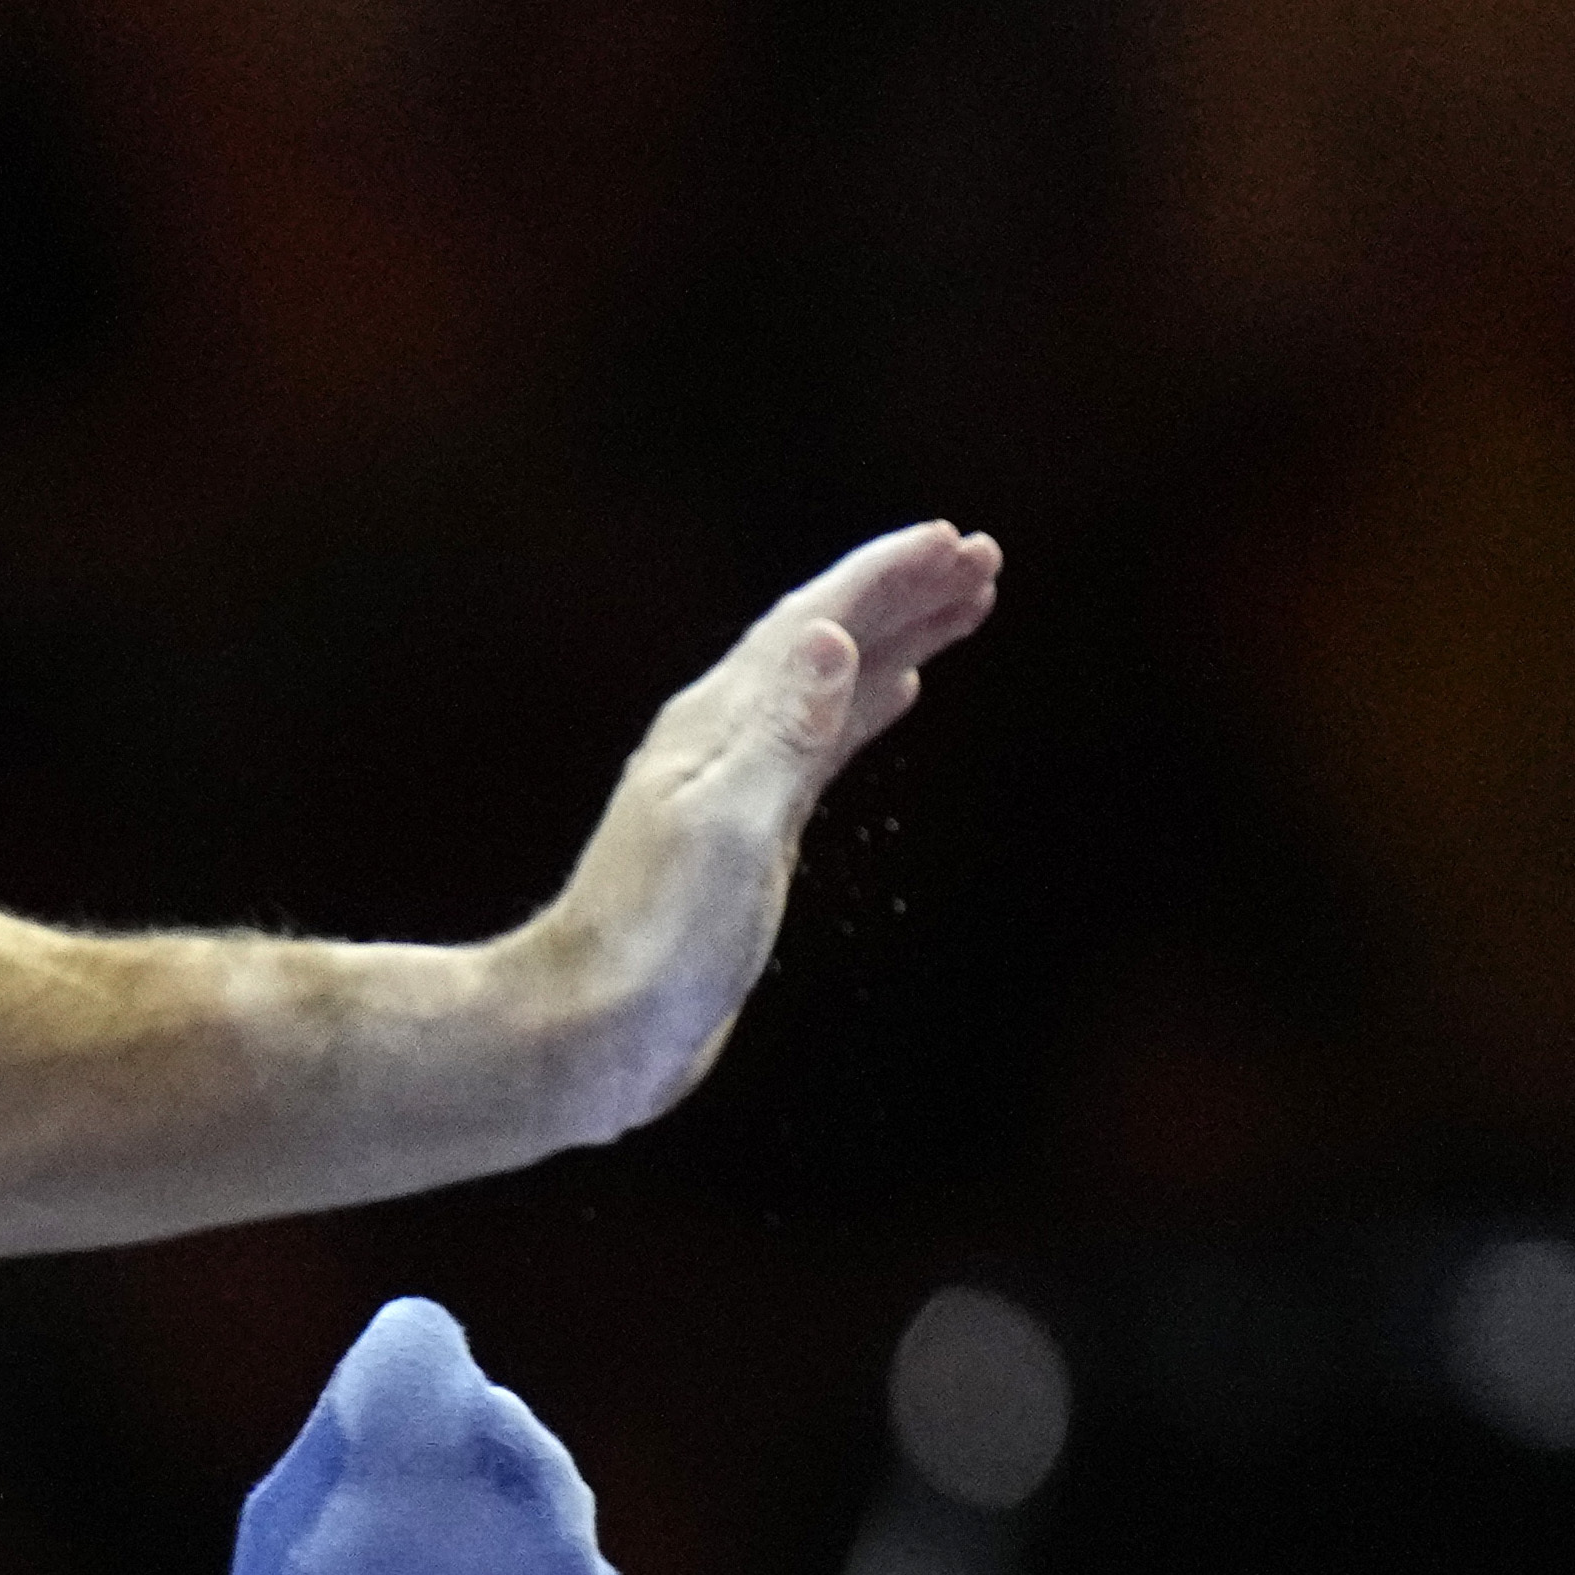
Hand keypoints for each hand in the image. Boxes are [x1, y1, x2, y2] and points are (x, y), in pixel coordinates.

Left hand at [526, 523, 999, 1142]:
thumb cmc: (653, 941)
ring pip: (832, 687)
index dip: (886, 578)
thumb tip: (830, 637)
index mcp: (718, 727)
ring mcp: (736, 786)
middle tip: (983, 558)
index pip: (814, 625)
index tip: (956, 542)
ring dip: (897, 640)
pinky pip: (821, 743)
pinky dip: (865, 707)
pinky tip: (898, 693)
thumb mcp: (729, 827)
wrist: (592, 1032)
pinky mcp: (749, 836)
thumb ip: (783, 733)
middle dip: (904, 595)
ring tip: (963, 606)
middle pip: (827, 642)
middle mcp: (724, 741)